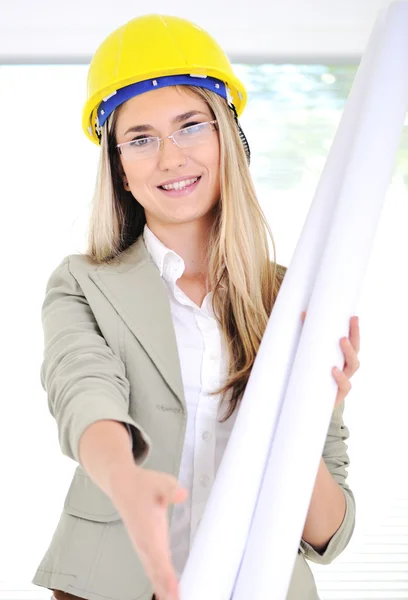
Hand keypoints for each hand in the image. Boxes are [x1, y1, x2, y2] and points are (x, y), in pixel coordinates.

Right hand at [109, 462, 187, 599]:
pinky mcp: (144, 544)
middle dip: (165, 588)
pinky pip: (152, 566)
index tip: (174, 591)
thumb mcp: (160, 482)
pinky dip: (158, 580)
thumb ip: (171, 490)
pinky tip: (165, 591)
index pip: (158, 555)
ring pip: (152, 570)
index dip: (166, 574)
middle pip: (155, 569)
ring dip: (161, 587)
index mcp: (148, 528)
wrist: (122, 486)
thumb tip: (181, 495)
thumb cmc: (142, 484)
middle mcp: (144, 540)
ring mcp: (143, 544)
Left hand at [301, 313, 359, 407]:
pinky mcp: (337, 395)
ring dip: (349, 352)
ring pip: (353, 366)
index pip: (351, 342)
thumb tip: (302, 314)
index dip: (354, 330)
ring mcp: (343, 382)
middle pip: (355, 351)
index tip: (353, 316)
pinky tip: (333, 369)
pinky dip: (340, 378)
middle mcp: (345, 370)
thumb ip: (304, 339)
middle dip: (355, 336)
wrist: (304, 408)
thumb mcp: (305, 359)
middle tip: (350, 321)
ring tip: (342, 340)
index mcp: (339, 360)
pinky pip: (344, 386)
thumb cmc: (306, 379)